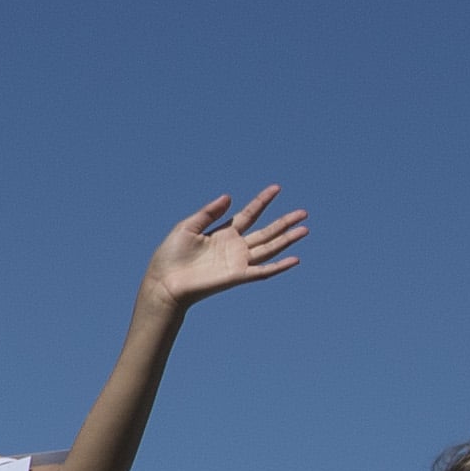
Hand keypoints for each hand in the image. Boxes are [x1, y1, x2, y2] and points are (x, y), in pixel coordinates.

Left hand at [142, 187, 307, 309]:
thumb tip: (230, 197)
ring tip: (305, 229)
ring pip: (269, 248)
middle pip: (266, 231)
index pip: (250, 214)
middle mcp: (234, 246)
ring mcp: (238, 261)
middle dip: (285, 222)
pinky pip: (263, 271)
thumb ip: (209, 212)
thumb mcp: (187, 227)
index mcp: (223, 232)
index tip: (277, 188)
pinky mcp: (237, 276)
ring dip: (287, 239)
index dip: (263, 201)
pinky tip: (295, 259)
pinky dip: (279, 266)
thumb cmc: (171, 256)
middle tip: (304, 212)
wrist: (164, 282)